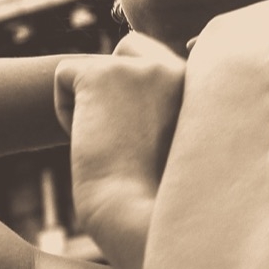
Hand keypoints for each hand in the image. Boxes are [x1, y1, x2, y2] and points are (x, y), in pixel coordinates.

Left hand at [54, 34, 185, 268]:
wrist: (137, 221)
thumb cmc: (159, 205)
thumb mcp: (183, 150)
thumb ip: (171, 113)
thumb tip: (136, 101)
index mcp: (205, 87)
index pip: (159, 60)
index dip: (137, 92)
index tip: (139, 137)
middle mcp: (178, 67)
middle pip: (129, 47)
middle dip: (113, 84)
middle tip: (119, 139)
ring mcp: (140, 66)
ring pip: (93, 68)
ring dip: (90, 107)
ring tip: (110, 148)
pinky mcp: (101, 73)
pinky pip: (64, 76)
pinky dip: (64, 111)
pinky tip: (88, 142)